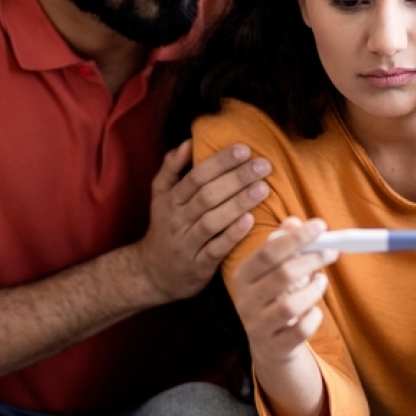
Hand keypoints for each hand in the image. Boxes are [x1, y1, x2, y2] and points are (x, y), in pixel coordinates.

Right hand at [137, 140, 271, 301]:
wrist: (152, 273)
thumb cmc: (165, 227)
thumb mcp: (160, 196)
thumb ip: (171, 168)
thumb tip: (188, 141)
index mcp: (171, 199)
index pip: (196, 176)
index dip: (220, 162)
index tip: (244, 149)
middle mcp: (177, 219)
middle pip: (207, 195)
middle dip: (236, 178)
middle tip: (263, 165)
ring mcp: (187, 243)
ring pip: (212, 220)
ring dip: (238, 203)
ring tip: (263, 188)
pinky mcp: (198, 266)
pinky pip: (215, 249)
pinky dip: (232, 235)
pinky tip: (251, 221)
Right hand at [228, 218, 335, 366]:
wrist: (268, 344)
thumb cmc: (275, 296)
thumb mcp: (274, 269)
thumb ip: (283, 244)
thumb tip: (293, 222)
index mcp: (243, 274)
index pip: (268, 251)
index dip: (296, 238)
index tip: (321, 226)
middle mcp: (245, 300)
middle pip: (282, 274)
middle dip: (312, 260)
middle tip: (331, 251)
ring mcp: (258, 325)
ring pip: (291, 305)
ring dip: (314, 290)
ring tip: (321, 281)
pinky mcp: (274, 346)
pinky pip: (300, 331)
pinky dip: (314, 317)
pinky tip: (315, 310)